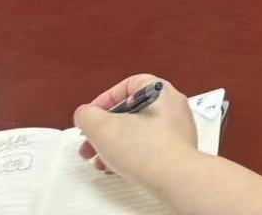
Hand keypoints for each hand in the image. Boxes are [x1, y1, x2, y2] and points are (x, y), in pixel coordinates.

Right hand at [74, 75, 197, 190]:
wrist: (172, 176)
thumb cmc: (146, 148)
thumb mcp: (102, 127)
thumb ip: (87, 116)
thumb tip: (85, 114)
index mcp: (160, 91)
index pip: (130, 84)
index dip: (107, 98)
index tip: (93, 114)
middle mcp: (172, 106)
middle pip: (130, 111)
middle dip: (105, 129)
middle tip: (90, 143)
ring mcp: (176, 128)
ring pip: (137, 131)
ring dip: (113, 144)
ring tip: (99, 160)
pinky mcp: (176, 149)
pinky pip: (148, 146)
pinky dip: (129, 154)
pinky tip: (115, 168)